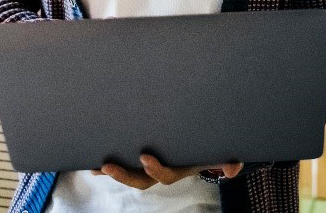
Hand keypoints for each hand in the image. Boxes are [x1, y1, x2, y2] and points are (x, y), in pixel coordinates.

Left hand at [93, 154, 242, 189]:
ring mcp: (150, 166)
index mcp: (178, 170)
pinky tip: (92, 159)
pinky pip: (124, 163)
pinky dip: (108, 165)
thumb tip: (233, 169)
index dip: (154, 168)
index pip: (165, 175)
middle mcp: (162, 171)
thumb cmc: (209, 148)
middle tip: (108, 166)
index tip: (144, 157)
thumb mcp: (221, 153)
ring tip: (95, 165)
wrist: (204, 146)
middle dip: (123, 175)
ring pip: (129, 174)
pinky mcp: (141, 159)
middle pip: (140, 180)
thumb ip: (228, 160)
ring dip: (112, 172)